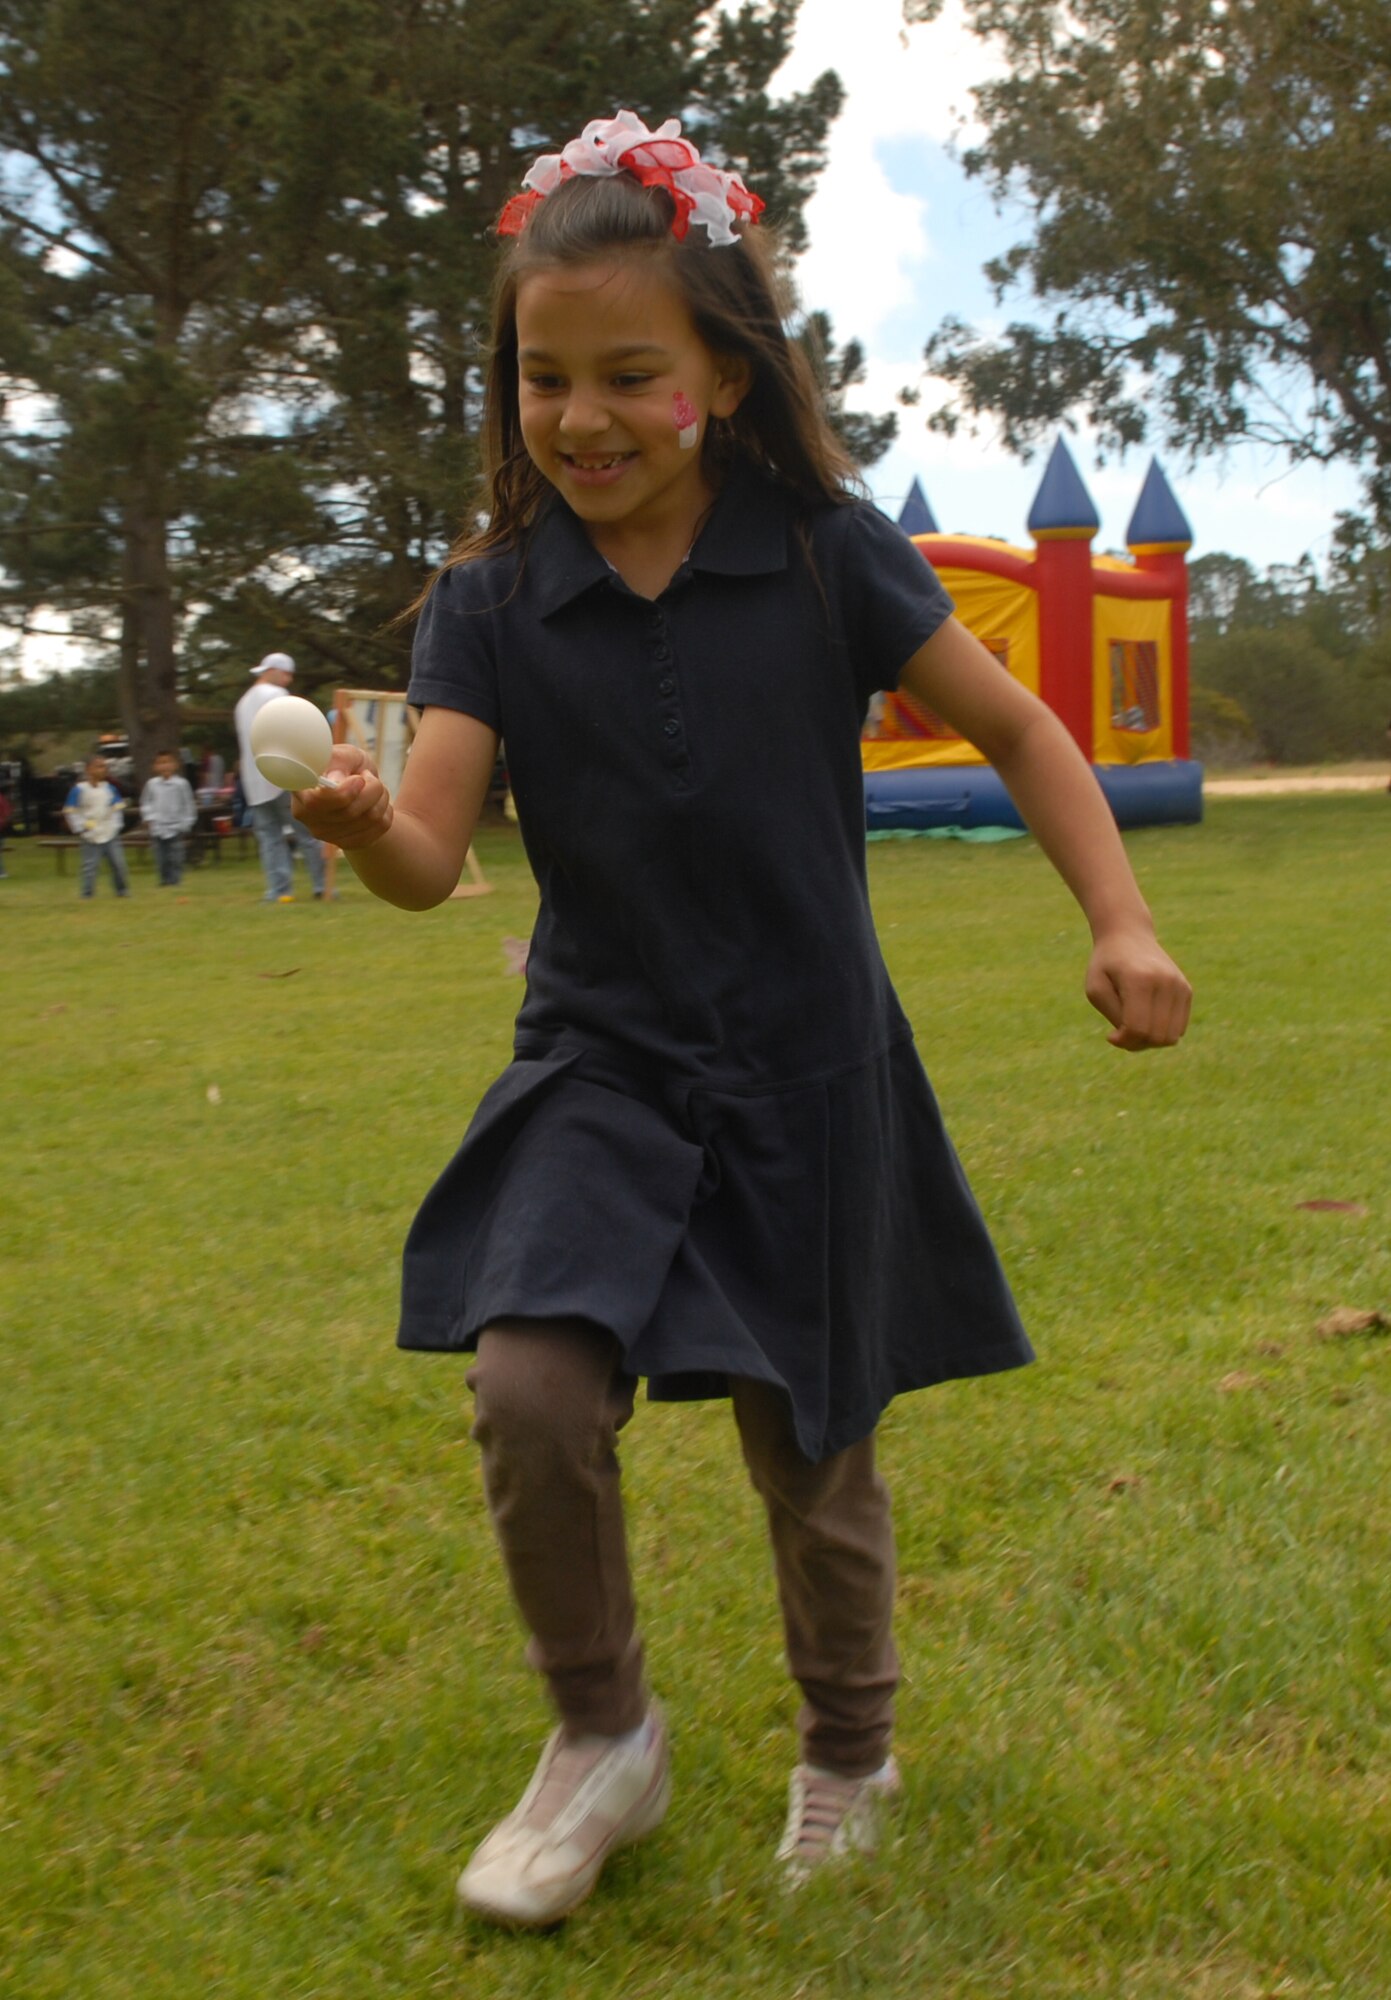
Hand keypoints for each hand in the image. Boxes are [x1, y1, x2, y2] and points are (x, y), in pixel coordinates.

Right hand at [291, 744, 392, 850]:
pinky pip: (379, 828)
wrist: (357, 786)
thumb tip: (334, 780)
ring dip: (381, 797)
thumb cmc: (346, 765)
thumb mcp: (343, 754)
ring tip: (374, 787)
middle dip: (371, 789)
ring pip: (369, 819)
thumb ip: (339, 762)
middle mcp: (306, 816)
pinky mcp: (346, 843)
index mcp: (299, 789)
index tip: (359, 779)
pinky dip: (386, 811)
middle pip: (349, 812)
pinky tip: (377, 803)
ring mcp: (325, 834)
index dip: (343, 793)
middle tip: (368, 776)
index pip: (316, 803)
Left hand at [1085, 926, 1191, 1050]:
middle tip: (1121, 1032)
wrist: (1128, 935)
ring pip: (1171, 1036)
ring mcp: (1180, 985)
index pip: (1138, 1028)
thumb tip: (1131, 1039)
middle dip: (1137, 1044)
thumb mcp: (1096, 989)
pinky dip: (1162, 1031)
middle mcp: (1165, 982)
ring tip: (1134, 1026)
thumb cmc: (1106, 965)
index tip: (1110, 1035)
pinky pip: (1178, 1028)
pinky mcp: (1186, 990)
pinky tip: (1147, 1017)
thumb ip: (1114, 1016)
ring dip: (1151, 1040)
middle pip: (1157, 1036)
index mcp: (1140, 980)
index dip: (1124, 1041)